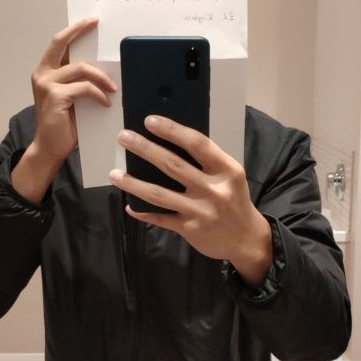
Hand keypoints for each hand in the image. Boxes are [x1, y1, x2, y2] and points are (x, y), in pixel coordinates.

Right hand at [30, 18, 116, 164]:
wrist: (50, 147)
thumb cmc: (63, 124)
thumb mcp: (70, 97)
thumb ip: (77, 80)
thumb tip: (100, 67)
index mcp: (45, 71)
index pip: (58, 43)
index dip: (74, 30)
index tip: (91, 21)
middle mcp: (42, 74)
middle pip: (61, 43)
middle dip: (80, 30)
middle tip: (97, 24)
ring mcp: (47, 84)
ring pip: (81, 68)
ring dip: (101, 77)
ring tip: (113, 89)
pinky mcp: (56, 96)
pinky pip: (84, 88)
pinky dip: (98, 94)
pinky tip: (105, 103)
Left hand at [109, 115, 273, 284]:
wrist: (246, 239)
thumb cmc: (234, 200)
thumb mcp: (230, 176)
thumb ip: (207, 161)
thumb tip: (170, 141)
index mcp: (227, 170)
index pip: (197, 144)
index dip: (172, 130)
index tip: (150, 121)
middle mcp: (214, 189)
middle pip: (173, 165)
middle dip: (145, 149)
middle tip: (124, 137)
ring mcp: (200, 211)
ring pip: (159, 194)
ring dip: (133, 183)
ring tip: (114, 174)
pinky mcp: (190, 229)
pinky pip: (161, 218)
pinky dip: (143, 212)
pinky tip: (129, 205)